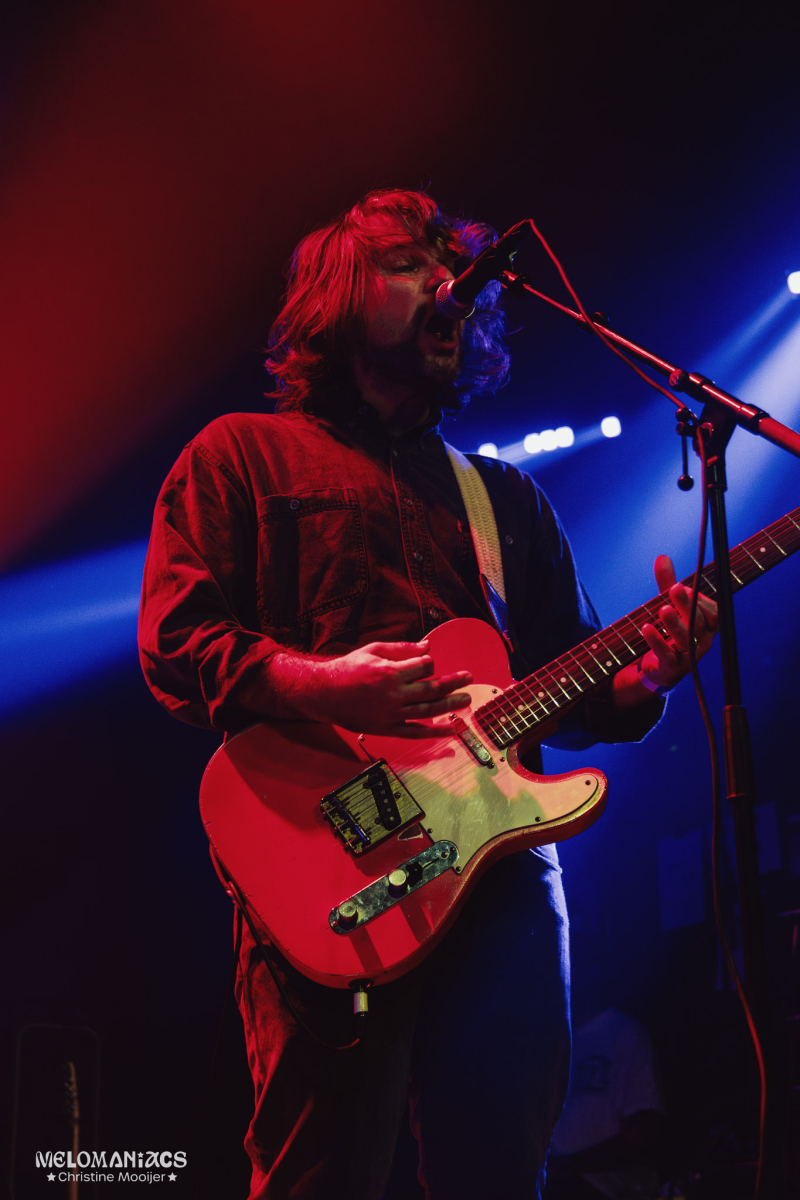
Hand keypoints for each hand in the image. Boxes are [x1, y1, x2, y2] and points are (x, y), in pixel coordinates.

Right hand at [271, 640, 472, 737]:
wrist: (325, 692)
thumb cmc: (348, 669)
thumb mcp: (373, 650)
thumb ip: (402, 648)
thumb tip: (427, 647)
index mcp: (390, 672)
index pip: (423, 667)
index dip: (429, 663)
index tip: (427, 663)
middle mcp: (393, 694)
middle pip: (432, 688)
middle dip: (453, 682)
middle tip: (468, 678)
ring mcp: (391, 713)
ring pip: (428, 710)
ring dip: (451, 705)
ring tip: (466, 700)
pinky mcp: (387, 728)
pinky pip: (416, 732)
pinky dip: (436, 732)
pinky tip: (451, 729)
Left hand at [639, 554, 717, 690]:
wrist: (659, 667)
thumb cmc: (669, 632)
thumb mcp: (668, 605)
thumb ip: (667, 583)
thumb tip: (662, 557)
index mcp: (708, 627)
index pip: (714, 613)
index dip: (699, 600)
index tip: (681, 587)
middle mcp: (703, 642)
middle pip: (699, 623)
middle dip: (688, 605)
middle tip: (674, 589)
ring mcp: (689, 657)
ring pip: (688, 640)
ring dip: (675, 623)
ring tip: (663, 609)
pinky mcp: (672, 668)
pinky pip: (667, 655)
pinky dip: (657, 641)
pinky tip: (646, 628)